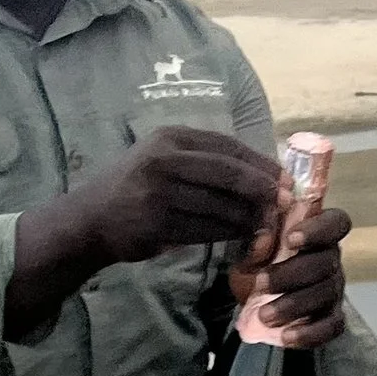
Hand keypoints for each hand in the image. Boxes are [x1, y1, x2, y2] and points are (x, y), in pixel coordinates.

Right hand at [7, 125, 284, 340]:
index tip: (285, 178)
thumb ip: (204, 161)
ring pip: (219, 206)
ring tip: (268, 225)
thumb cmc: (137, 187)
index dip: (260, 163)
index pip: (227, 146)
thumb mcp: (164, 159)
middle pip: (227, 173)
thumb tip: (262, 174)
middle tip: (285, 203)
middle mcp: (164, 159)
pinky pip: (204, 230)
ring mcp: (158, 193)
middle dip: (261, 190)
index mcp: (171, 137)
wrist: (90, 219)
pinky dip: (228, 235)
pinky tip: (242, 237)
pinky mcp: (155, 224)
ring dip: (248, 218)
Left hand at [248, 205, 349, 350]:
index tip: (290, 238)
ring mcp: (333, 291)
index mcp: (316, 234)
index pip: (334, 223)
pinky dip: (309, 333)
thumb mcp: (249, 254)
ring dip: (293, 305)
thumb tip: (264, 237)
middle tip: (261, 283)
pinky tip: (286, 336)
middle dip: (291, 274)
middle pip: (325, 263)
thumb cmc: (258, 268)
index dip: (318, 229)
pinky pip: (331, 327)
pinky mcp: (331, 318)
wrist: (253, 303)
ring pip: (325, 295)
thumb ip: (256, 244)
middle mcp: (330, 260)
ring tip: (264, 315)